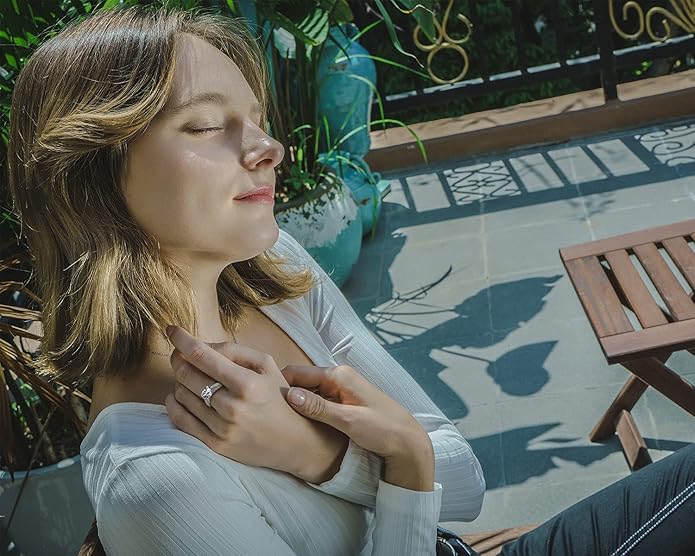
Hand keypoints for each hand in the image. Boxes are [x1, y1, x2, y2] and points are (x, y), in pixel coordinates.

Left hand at [164, 326, 345, 480]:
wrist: (295, 441)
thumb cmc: (280, 397)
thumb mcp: (267, 365)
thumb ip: (235, 350)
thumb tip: (201, 345)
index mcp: (247, 383)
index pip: (202, 356)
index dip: (182, 340)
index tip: (172, 330)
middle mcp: (232, 406)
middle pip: (187, 374)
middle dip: (179, 359)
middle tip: (180, 355)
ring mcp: (222, 428)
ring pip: (181, 395)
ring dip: (181, 381)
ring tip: (192, 378)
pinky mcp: (215, 445)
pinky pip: (180, 419)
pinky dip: (174, 403)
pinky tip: (180, 396)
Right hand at [280, 364, 431, 462]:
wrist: (407, 442)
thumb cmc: (382, 429)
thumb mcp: (348, 420)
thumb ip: (318, 407)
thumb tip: (289, 395)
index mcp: (338, 376)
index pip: (297, 373)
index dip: (279, 385)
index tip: (264, 401)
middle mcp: (338, 378)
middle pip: (302, 382)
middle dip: (287, 396)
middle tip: (269, 414)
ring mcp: (341, 390)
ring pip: (309, 393)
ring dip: (298, 405)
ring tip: (281, 420)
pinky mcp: (344, 402)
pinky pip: (319, 402)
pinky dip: (309, 410)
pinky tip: (301, 424)